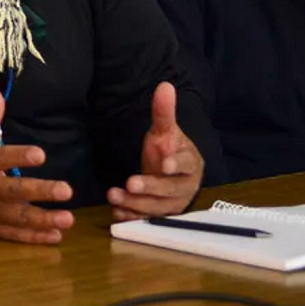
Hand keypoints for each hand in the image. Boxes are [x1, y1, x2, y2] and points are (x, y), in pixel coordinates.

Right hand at [0, 86, 73, 243]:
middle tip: (66, 190)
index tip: (41, 154)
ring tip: (68, 219)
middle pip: (13, 191)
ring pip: (16, 218)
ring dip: (43, 220)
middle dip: (40, 192)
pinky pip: (13, 235)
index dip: (18, 157)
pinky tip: (55, 237)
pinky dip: (34, 237)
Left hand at [108, 82, 203, 221]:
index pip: (186, 163)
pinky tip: (116, 213)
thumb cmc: (169, 151)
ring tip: (114, 195)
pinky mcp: (160, 217)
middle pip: (170, 190)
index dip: (176, 164)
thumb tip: (165, 85)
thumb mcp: (165, 131)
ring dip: (136, 204)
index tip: (164, 164)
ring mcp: (173, 204)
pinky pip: (147, 220)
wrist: (169, 175)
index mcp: (190, 164)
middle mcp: (185, 187)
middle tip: (130, 183)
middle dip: (150, 187)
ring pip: (157, 207)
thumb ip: (164, 112)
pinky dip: (132, 218)